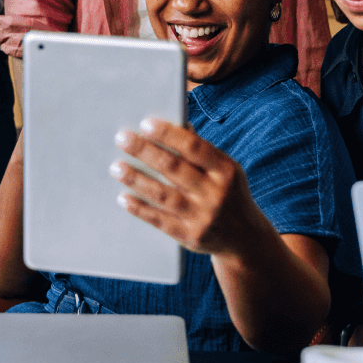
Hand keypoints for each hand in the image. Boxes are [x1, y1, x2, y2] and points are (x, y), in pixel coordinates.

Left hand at [111, 118, 274, 259]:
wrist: (246, 239)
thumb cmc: (228, 193)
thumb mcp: (225, 170)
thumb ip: (200, 150)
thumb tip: (174, 124)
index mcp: (227, 170)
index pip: (194, 147)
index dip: (168, 134)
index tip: (144, 123)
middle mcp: (216, 193)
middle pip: (173, 168)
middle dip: (144, 151)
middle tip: (122, 138)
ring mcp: (203, 217)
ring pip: (163, 195)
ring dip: (136, 179)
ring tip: (116, 167)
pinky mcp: (191, 237)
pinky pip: (160, 221)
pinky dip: (140, 208)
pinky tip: (123, 197)